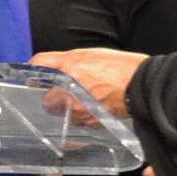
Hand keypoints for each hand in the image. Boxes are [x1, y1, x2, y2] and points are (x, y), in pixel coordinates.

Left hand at [30, 48, 148, 119]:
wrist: (142, 85)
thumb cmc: (120, 66)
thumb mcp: (92, 54)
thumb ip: (68, 61)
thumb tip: (51, 68)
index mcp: (69, 66)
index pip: (39, 63)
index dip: (34, 72)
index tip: (34, 79)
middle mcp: (68, 89)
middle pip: (47, 100)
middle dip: (55, 99)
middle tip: (69, 94)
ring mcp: (77, 108)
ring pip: (65, 113)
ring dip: (72, 109)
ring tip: (90, 100)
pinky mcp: (89, 121)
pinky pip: (81, 121)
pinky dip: (86, 116)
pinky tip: (98, 107)